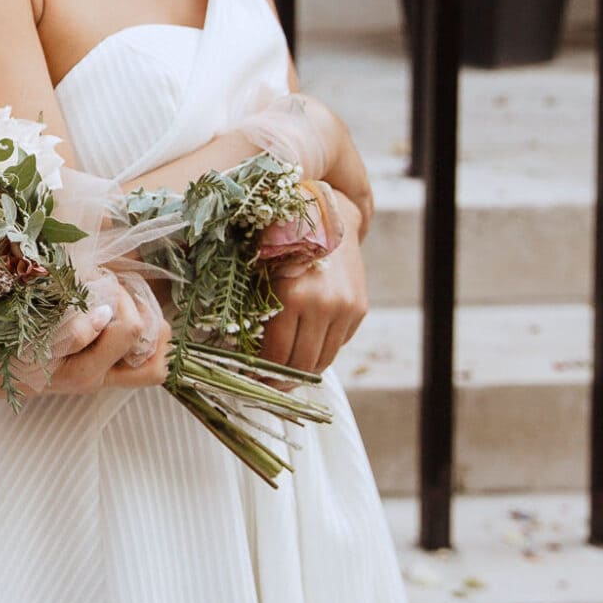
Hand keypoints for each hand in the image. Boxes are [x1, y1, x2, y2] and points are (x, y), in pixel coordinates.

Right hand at [1, 273, 171, 397]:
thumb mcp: (36, 342)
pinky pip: (136, 361)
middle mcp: (101, 378)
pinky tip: (117, 317)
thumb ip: (73, 331)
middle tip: (127, 299)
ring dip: (150, 334)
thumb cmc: (8, 355)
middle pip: (155, 364)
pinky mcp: (98, 369)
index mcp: (87, 371)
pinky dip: (137, 337)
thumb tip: (106, 312)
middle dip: (153, 323)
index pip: (131, 331)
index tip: (104, 283)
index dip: (124, 300)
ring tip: (129, 308)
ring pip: (151, 366)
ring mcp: (102, 376)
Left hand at [261, 186, 367, 372]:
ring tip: (283, 376)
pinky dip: (319, 351)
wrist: (327, 216)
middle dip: (281, 382)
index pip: (276, 356)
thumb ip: (255, 310)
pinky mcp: (358, 310)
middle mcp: (322, 306)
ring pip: (322, 360)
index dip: (261, 375)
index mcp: (291, 296)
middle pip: (301, 365)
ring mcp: (345, 309)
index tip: (249, 381)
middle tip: (265, 386)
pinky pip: (336, 344)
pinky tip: (303, 348)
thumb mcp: (260, 272)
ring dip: (302, 372)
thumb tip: (244, 354)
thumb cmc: (281, 242)